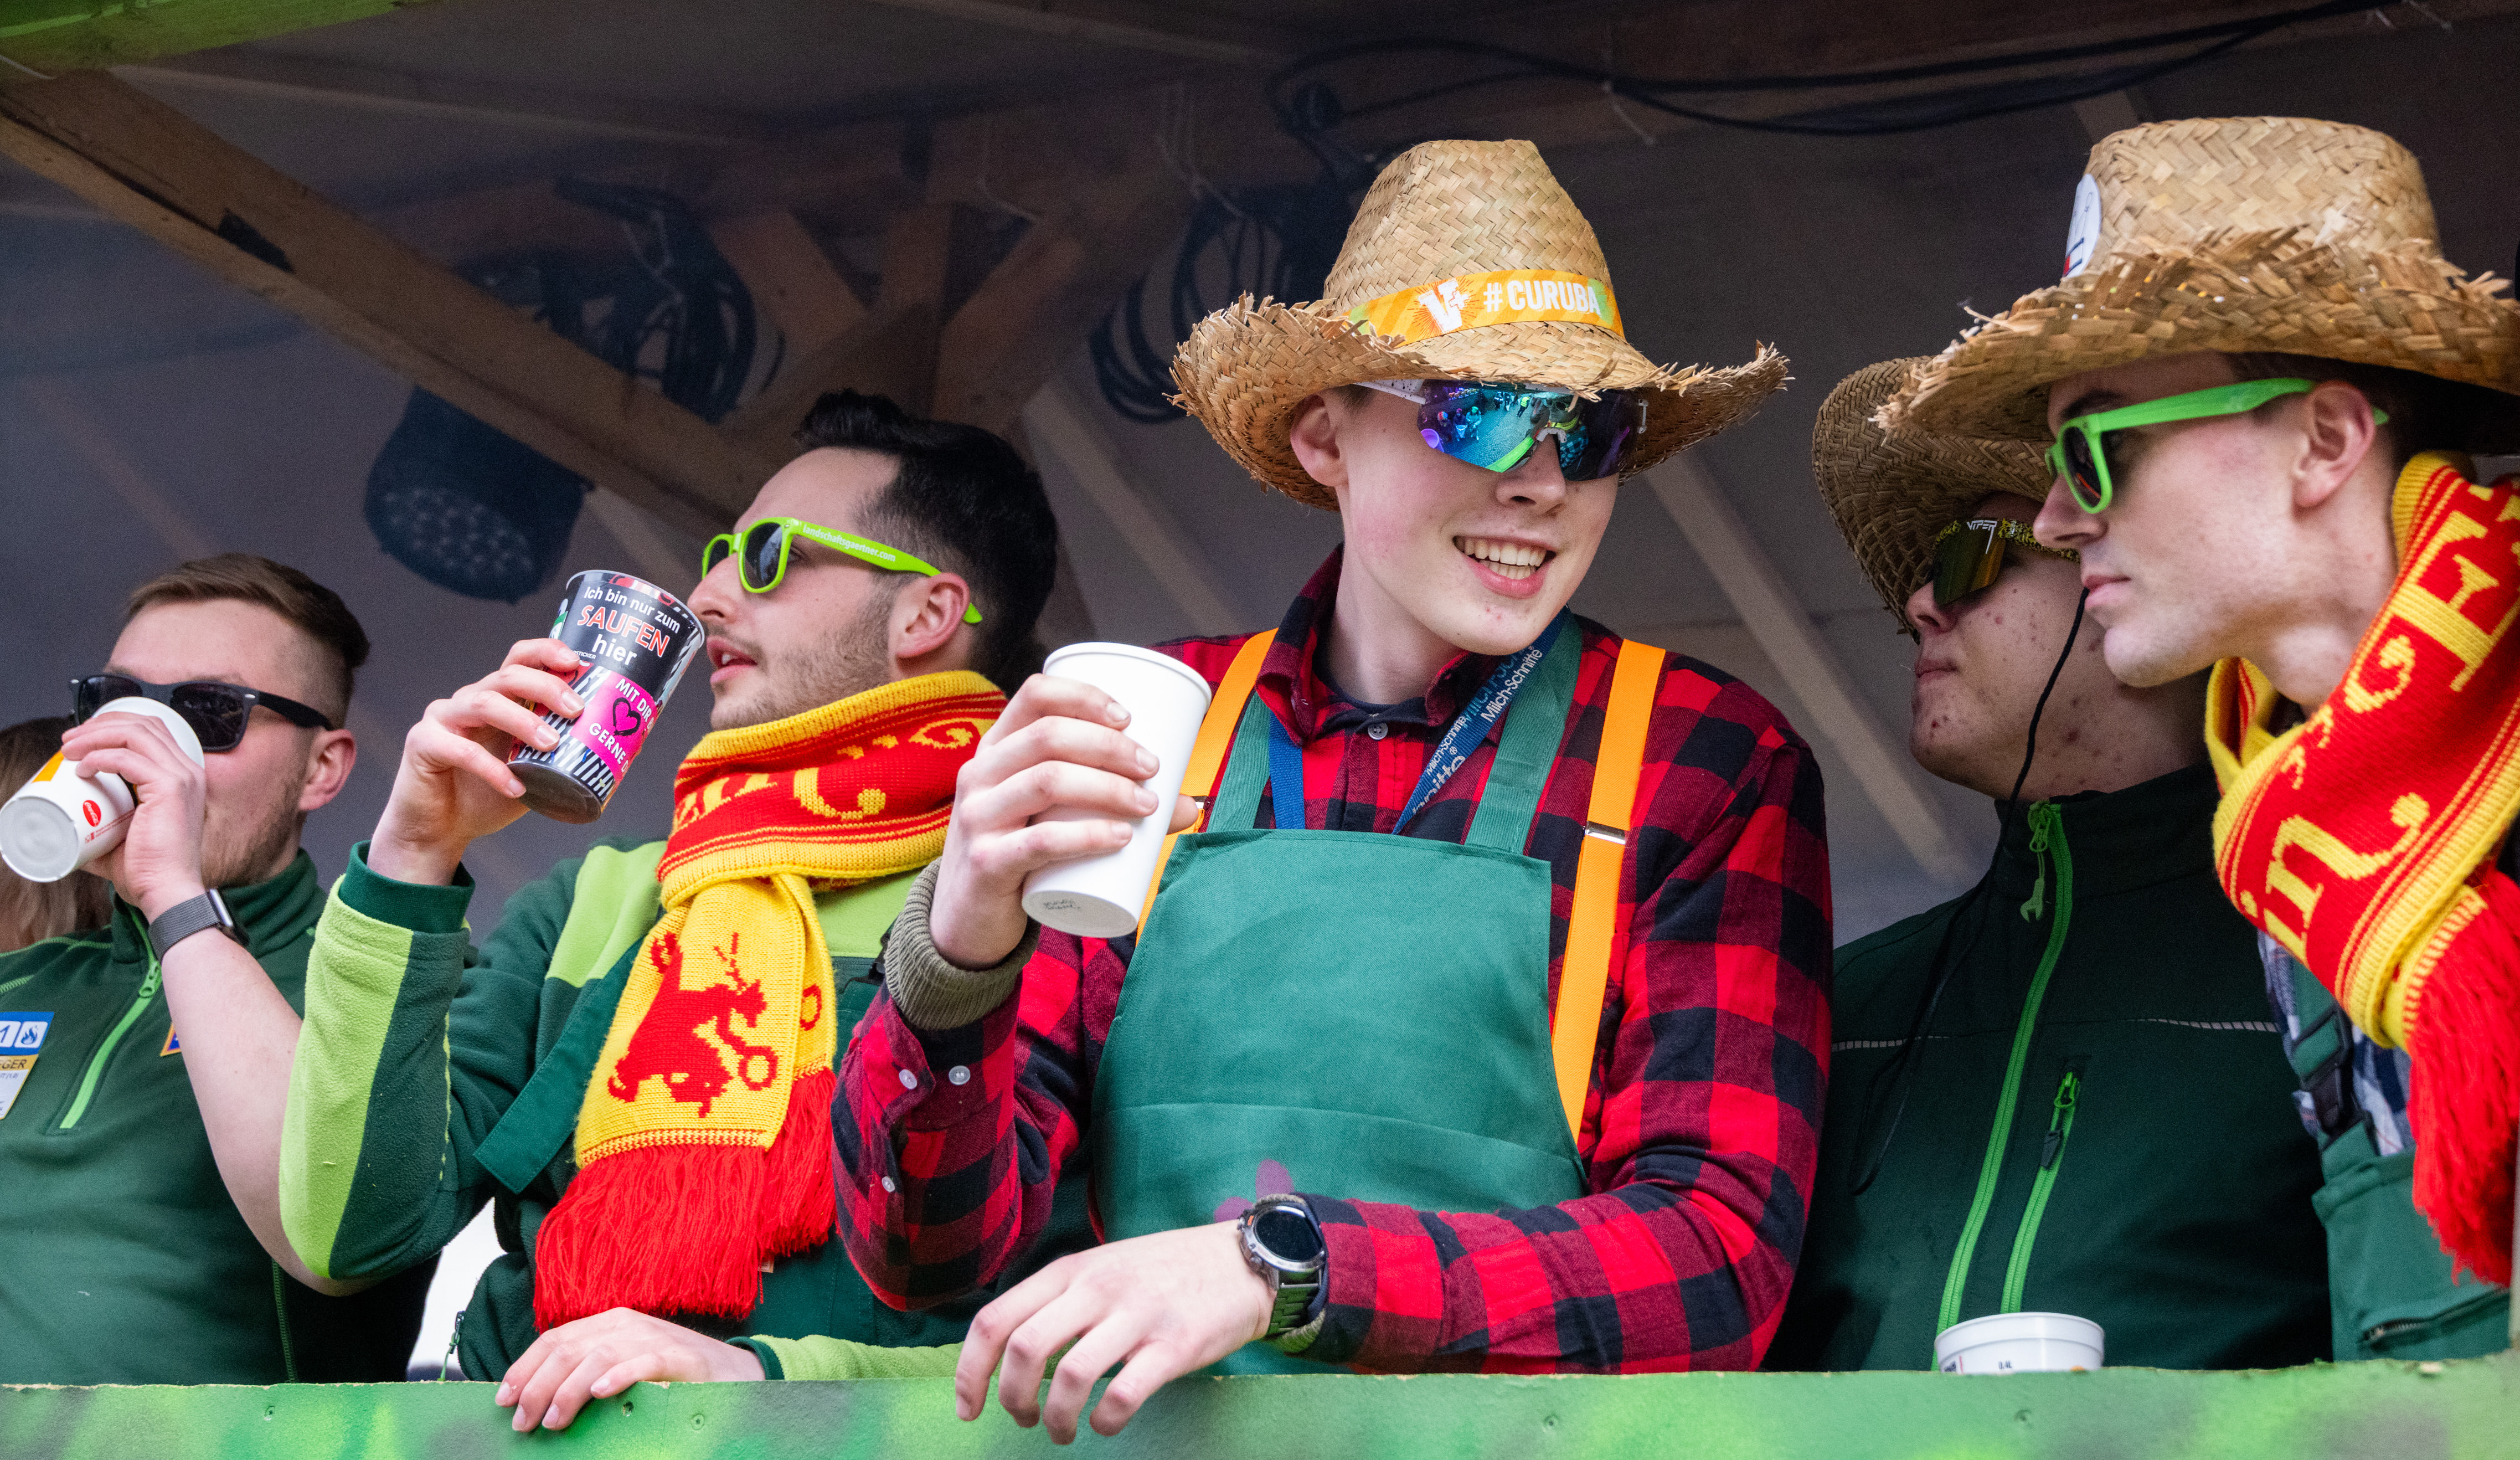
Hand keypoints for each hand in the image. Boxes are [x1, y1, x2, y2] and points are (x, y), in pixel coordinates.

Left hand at [62, 711, 206, 919]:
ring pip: (135, 733)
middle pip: (143, 724)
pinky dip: (100, 757)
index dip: (114, 726)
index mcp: (183, 778)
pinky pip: (127, 758)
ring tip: (70, 749)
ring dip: (95, 735)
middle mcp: (188, 771)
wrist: (167, 891)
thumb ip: (101, 826)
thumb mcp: (123, 837)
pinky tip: (83, 769)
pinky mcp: (171, 788)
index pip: (152, 731)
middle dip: (100, 725)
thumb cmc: (149, 871)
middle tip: (69, 741)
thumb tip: (69, 826)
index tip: (81, 740)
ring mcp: (183, 777)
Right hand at [368, 639, 586, 884]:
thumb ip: (566, 753)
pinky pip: (458, 748)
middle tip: (576, 709)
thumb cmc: (491, 795)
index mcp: (498, 697)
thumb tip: (629, 746)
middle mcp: (470, 699)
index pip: (520, 658)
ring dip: (522, 720)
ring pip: (483, 702)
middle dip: (545, 686)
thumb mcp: (537, 770)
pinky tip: (515, 786)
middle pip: (507, 675)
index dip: (547, 652)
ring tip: (552, 743)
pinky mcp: (423, 744)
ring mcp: (443, 718)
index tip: (578, 663)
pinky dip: (491, 768)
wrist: (441, 830)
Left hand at [494, 1308, 763, 1431]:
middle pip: (568, 1349)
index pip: (554, 1339)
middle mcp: (625, 1324)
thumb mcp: (620, 1368)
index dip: (524, 1368)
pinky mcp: (679, 1356)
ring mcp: (652, 1337)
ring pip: (598, 1355)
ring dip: (568, 1390)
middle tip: (524, 1422)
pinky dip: (619, 1375)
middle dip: (537, 1387)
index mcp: (606, 1324)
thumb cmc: (668, 1376)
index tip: (503, 1399)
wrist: (731, 1373)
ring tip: (554, 1420)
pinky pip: (644, 1361)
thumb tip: (535, 1400)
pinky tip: (601, 1393)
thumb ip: (585, 1373)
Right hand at [929, 673, 1199, 967]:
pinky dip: (1088, 835)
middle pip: (1048, 735)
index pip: (1035, 695)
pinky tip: (1121, 838)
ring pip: (1048, 781)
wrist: (967, 920)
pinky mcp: (986, 862)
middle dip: (1111, 745)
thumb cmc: (1019, 852)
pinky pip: (1041, 840)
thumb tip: (1188, 804)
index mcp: (995, 747)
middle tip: (1152, 767)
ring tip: (1147, 804)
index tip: (1130, 719)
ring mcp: (977, 817)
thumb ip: (1106, 803)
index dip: (1085, 696)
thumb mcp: (1047, 815)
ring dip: (1108, 787)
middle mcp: (979, 773)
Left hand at [955, 1221, 1269, 1443]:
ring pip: (1068, 1376)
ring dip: (1055, 1419)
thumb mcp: (1102, 1265)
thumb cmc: (1165, 1270)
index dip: (969, 1371)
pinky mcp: (1175, 1345)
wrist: (1244, 1261)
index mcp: (1071, 1270)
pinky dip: (1105, 1421)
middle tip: (1023, 1419)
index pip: (996, 1318)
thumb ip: (1059, 1297)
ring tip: (1062, 1430)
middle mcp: (1097, 1288)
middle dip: (1010, 1399)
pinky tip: (1106, 1422)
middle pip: (1023, 1348)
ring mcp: (1137, 1315)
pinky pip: (1123, 1394)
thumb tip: (1010, 1349)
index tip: (968, 1407)